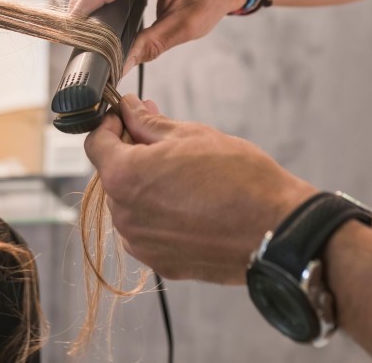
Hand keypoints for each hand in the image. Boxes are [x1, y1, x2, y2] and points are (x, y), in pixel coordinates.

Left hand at [84, 95, 317, 283]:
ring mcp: (142, 244)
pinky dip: (160, 214)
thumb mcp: (191, 135)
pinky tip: (189, 202)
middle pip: (112, 175)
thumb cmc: (239, 178)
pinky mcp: (162, 263)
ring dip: (146, 185)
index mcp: (125, 177)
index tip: (126, 116)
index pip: (95, 143)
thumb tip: (128, 109)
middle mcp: (125, 215)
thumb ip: (148, 123)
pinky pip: (148, 231)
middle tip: (161, 138)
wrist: (276, 229)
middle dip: (132, 152)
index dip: (110, 124)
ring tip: (183, 172)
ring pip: (130, 204)